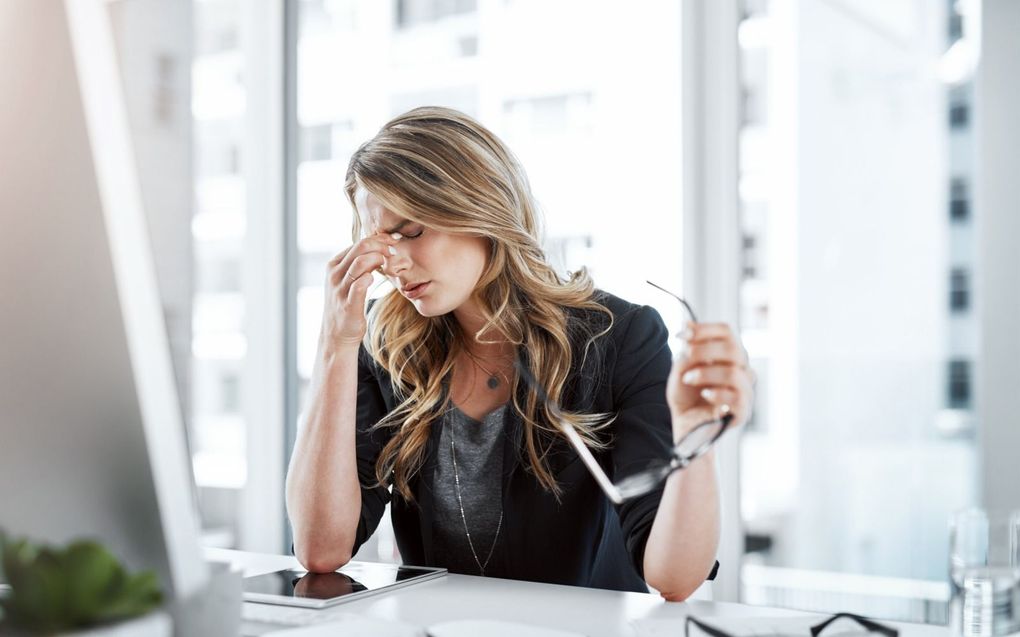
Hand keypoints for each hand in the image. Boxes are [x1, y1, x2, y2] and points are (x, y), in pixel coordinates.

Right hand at [320, 233, 399, 350]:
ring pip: (360, 262)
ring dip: (379, 259)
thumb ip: (359, 264)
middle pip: (361, 247)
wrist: (336, 335)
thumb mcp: (349, 280)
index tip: (395, 240)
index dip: (379, 239)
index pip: (358, 242)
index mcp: (334, 264)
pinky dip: (370, 278)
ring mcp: (340, 289)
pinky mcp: (348, 304)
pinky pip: (359, 285)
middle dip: (382, 245)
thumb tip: (380, 247)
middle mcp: (334, 274)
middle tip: (395, 250)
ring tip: (390, 263)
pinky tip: (376, 279)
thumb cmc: (347, 304)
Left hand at [666, 322, 754, 440]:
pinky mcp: (742, 412)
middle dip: (704, 350)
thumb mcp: (681, 367)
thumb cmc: (686, 395)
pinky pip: (737, 397)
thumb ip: (688, 348)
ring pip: (734, 372)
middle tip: (685, 357)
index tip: (682, 335)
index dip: (704, 329)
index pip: (727, 332)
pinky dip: (717, 393)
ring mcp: (744, 391)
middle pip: (733, 348)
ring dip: (706, 373)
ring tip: (689, 379)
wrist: (684, 425)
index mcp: (728, 355)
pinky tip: (704, 394)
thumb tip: (686, 324)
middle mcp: (741, 369)